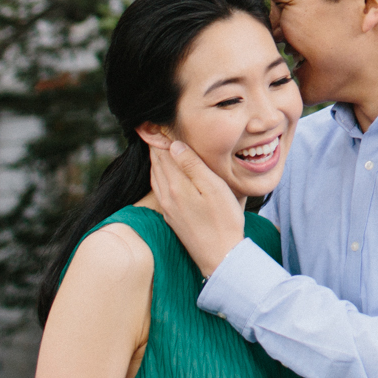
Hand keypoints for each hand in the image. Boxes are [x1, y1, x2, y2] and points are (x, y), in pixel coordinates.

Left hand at [146, 138, 244, 276]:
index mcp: (176, 185)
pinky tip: (165, 171)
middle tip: (153, 126)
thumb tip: (175, 144)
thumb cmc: (223, 221)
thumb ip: (193, 166)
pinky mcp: (171, 217)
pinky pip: (159, 188)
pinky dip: (159, 173)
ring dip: (156, 158)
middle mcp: (167, 195)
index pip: (164, 152)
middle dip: (155, 144)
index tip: (156, 119)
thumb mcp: (214, 188)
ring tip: (157, 143)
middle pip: (157, 162)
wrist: (220, 258)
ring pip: (156, 176)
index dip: (161, 135)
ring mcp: (168, 207)